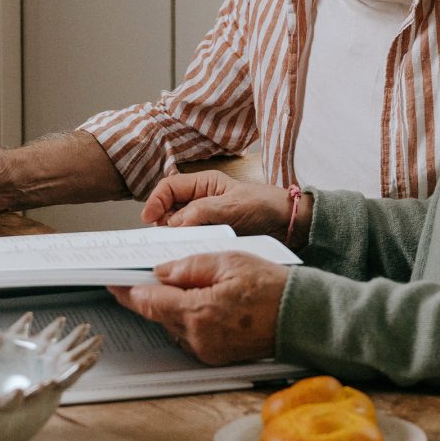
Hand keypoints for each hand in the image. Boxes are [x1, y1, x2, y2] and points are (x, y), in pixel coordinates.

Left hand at [110, 251, 287, 364]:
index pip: (150, 302)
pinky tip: (192, 304)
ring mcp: (207, 350)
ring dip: (167, 309)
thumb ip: (190, 266)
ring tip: (170, 288)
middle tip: (134, 282)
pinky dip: (184, 320)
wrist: (301, 317)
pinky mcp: (216, 356)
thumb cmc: (271, 286)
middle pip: (158, 316)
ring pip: (172, 327)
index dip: (128, 291)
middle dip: (145, 299)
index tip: (113, 282)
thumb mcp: (230, 261)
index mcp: (199, 312)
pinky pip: (188, 337)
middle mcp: (198, 337)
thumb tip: (161, 272)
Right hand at [142, 171, 308, 244]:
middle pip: (169, 210)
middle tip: (161, 240)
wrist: (290, 224)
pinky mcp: (212, 237)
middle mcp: (201, 201)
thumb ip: (202, 212)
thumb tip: (174, 225)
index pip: (169, 188)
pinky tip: (189, 256)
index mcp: (203, 184)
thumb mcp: (232, 206)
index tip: (149, 219)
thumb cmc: (266, 205)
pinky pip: (193, 242)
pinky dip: (188, 248)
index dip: (155, 202)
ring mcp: (206, 220)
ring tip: (175, 248)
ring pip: (179, 228)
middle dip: (162, 224)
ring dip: (175, 238)